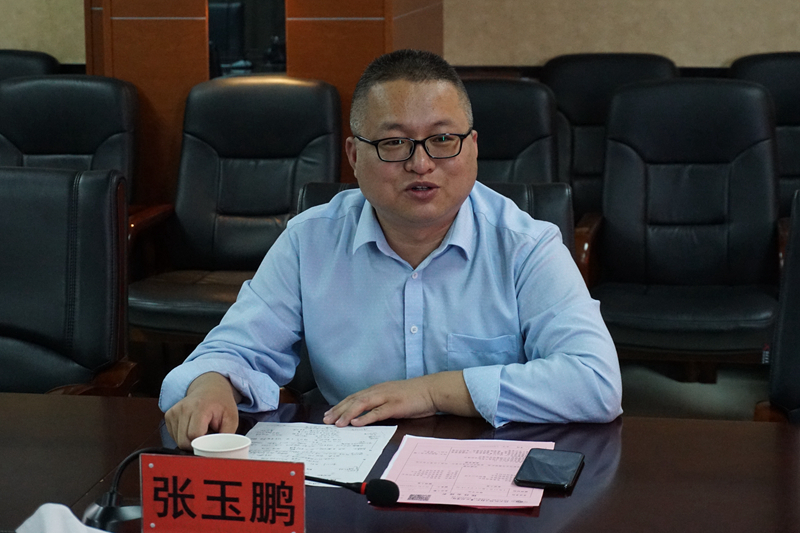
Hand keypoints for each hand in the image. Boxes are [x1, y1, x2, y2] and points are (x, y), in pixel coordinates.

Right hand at [164, 372, 241, 449]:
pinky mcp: (169, 415)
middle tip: (207, 435)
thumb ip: (226, 436)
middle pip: (184, 441)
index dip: (203, 443)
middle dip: (196, 444)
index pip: (194, 435)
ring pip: (178, 440)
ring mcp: (174, 411)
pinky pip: (174, 436)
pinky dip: (184, 436)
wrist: (210, 388)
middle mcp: (184, 408)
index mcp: (200, 407)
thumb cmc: (221, 403)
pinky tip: (192, 427)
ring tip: (201, 430)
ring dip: (190, 440)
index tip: (211, 440)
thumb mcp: (232, 419)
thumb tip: (220, 452)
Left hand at [322, 371, 478, 426]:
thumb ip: (381, 404)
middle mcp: (379, 391)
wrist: (432, 390)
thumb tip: (367, 415)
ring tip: (337, 423)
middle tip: (326, 420)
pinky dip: (365, 417)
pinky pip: (377, 411)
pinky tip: (357, 423)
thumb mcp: (394, 398)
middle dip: (339, 410)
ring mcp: (387, 397)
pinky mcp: (395, 405)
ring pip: (362, 404)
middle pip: (354, 400)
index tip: (329, 414)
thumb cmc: (415, 395)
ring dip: (348, 414)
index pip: (354, 397)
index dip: (341, 406)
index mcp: (378, 389)